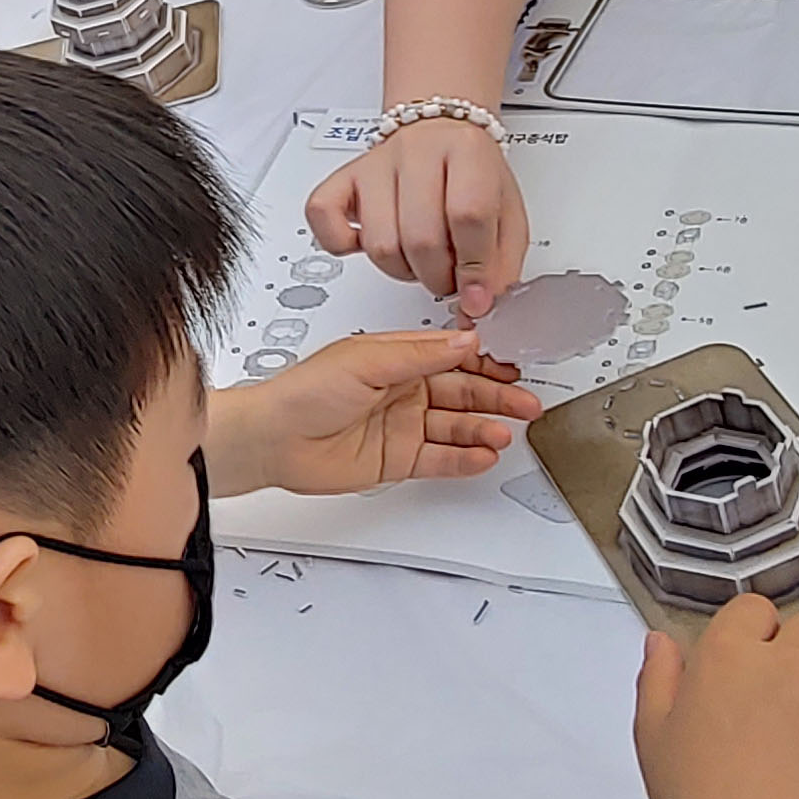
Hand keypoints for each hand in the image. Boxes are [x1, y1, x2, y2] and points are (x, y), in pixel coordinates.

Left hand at [213, 325, 545, 497]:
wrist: (273, 440)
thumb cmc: (304, 392)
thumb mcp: (366, 361)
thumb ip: (420, 355)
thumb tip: (464, 340)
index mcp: (396, 357)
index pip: (453, 356)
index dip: (485, 361)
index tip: (513, 366)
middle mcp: (403, 389)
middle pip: (463, 392)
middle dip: (497, 397)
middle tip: (526, 403)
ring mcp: (402, 424)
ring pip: (456, 426)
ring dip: (483, 429)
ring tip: (504, 434)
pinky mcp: (398, 458)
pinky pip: (441, 457)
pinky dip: (465, 458)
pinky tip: (484, 455)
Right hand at [306, 118, 529, 306]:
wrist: (439, 133)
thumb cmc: (471, 173)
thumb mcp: (508, 212)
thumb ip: (501, 262)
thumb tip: (480, 303)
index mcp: (467, 150)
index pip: (468, 214)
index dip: (474, 267)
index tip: (477, 296)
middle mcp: (416, 152)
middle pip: (421, 237)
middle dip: (439, 277)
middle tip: (450, 279)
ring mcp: (374, 165)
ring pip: (380, 243)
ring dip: (403, 270)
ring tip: (420, 262)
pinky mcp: (342, 178)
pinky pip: (323, 217)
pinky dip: (341, 243)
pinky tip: (368, 243)